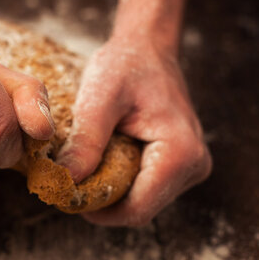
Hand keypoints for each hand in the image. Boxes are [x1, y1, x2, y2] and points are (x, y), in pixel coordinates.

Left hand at [57, 36, 211, 226]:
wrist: (146, 48)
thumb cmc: (125, 66)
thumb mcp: (99, 99)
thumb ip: (85, 141)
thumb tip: (65, 181)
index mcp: (181, 154)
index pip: (137, 209)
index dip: (98, 210)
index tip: (64, 196)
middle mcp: (194, 166)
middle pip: (139, 209)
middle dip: (101, 203)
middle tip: (66, 185)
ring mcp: (190, 167)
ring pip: (142, 202)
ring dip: (109, 194)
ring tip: (81, 171)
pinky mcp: (180, 165)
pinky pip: (145, 188)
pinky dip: (119, 183)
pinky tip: (99, 164)